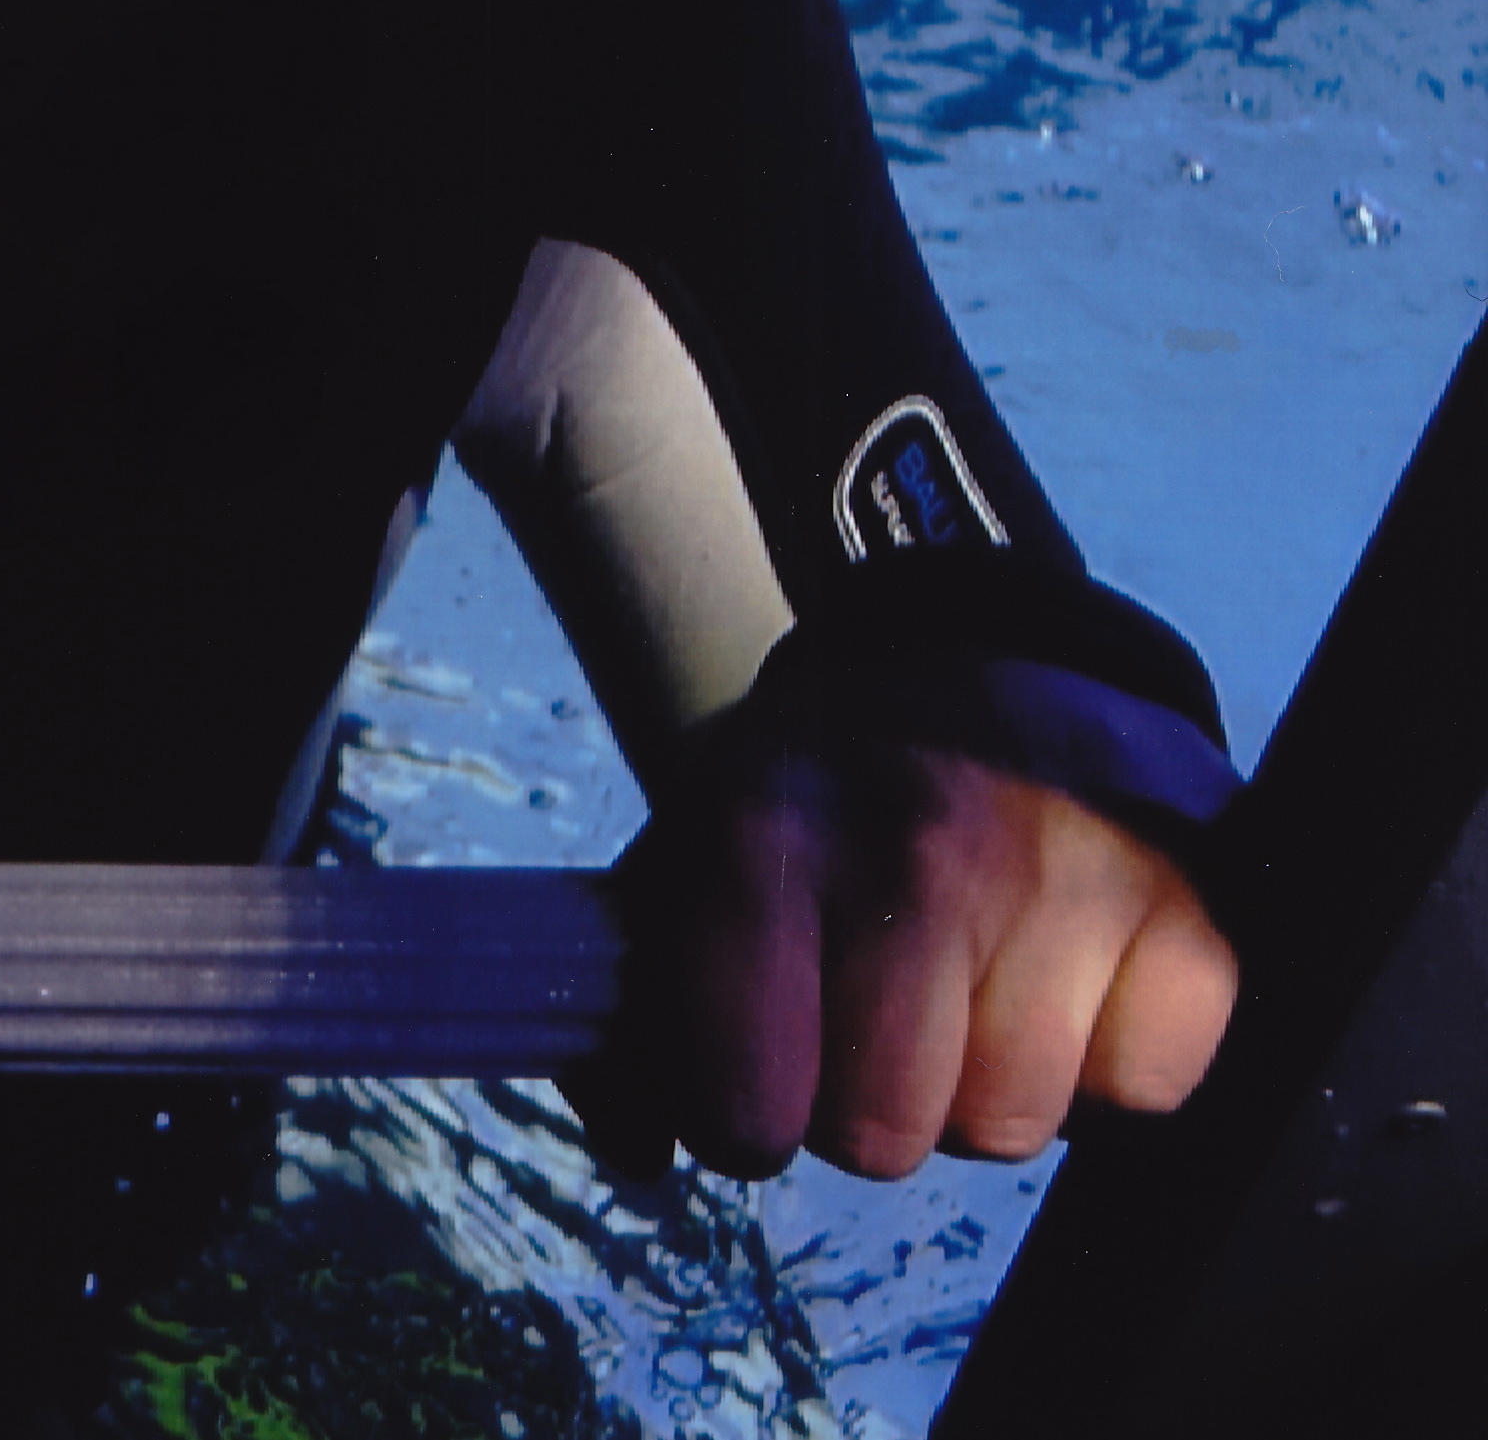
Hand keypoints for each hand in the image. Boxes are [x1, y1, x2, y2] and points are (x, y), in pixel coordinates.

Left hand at [573, 737, 1238, 1182]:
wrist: (973, 670)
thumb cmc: (820, 800)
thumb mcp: (692, 860)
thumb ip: (636, 1012)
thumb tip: (637, 1150)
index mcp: (765, 836)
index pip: (742, 1102)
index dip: (742, 1109)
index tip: (758, 1063)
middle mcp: (915, 848)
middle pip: (882, 1139)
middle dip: (869, 1097)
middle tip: (873, 997)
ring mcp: (1062, 877)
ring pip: (1010, 1130)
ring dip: (984, 1079)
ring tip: (967, 966)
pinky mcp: (1184, 912)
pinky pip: (1141, 1093)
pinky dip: (1108, 1059)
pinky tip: (1062, 965)